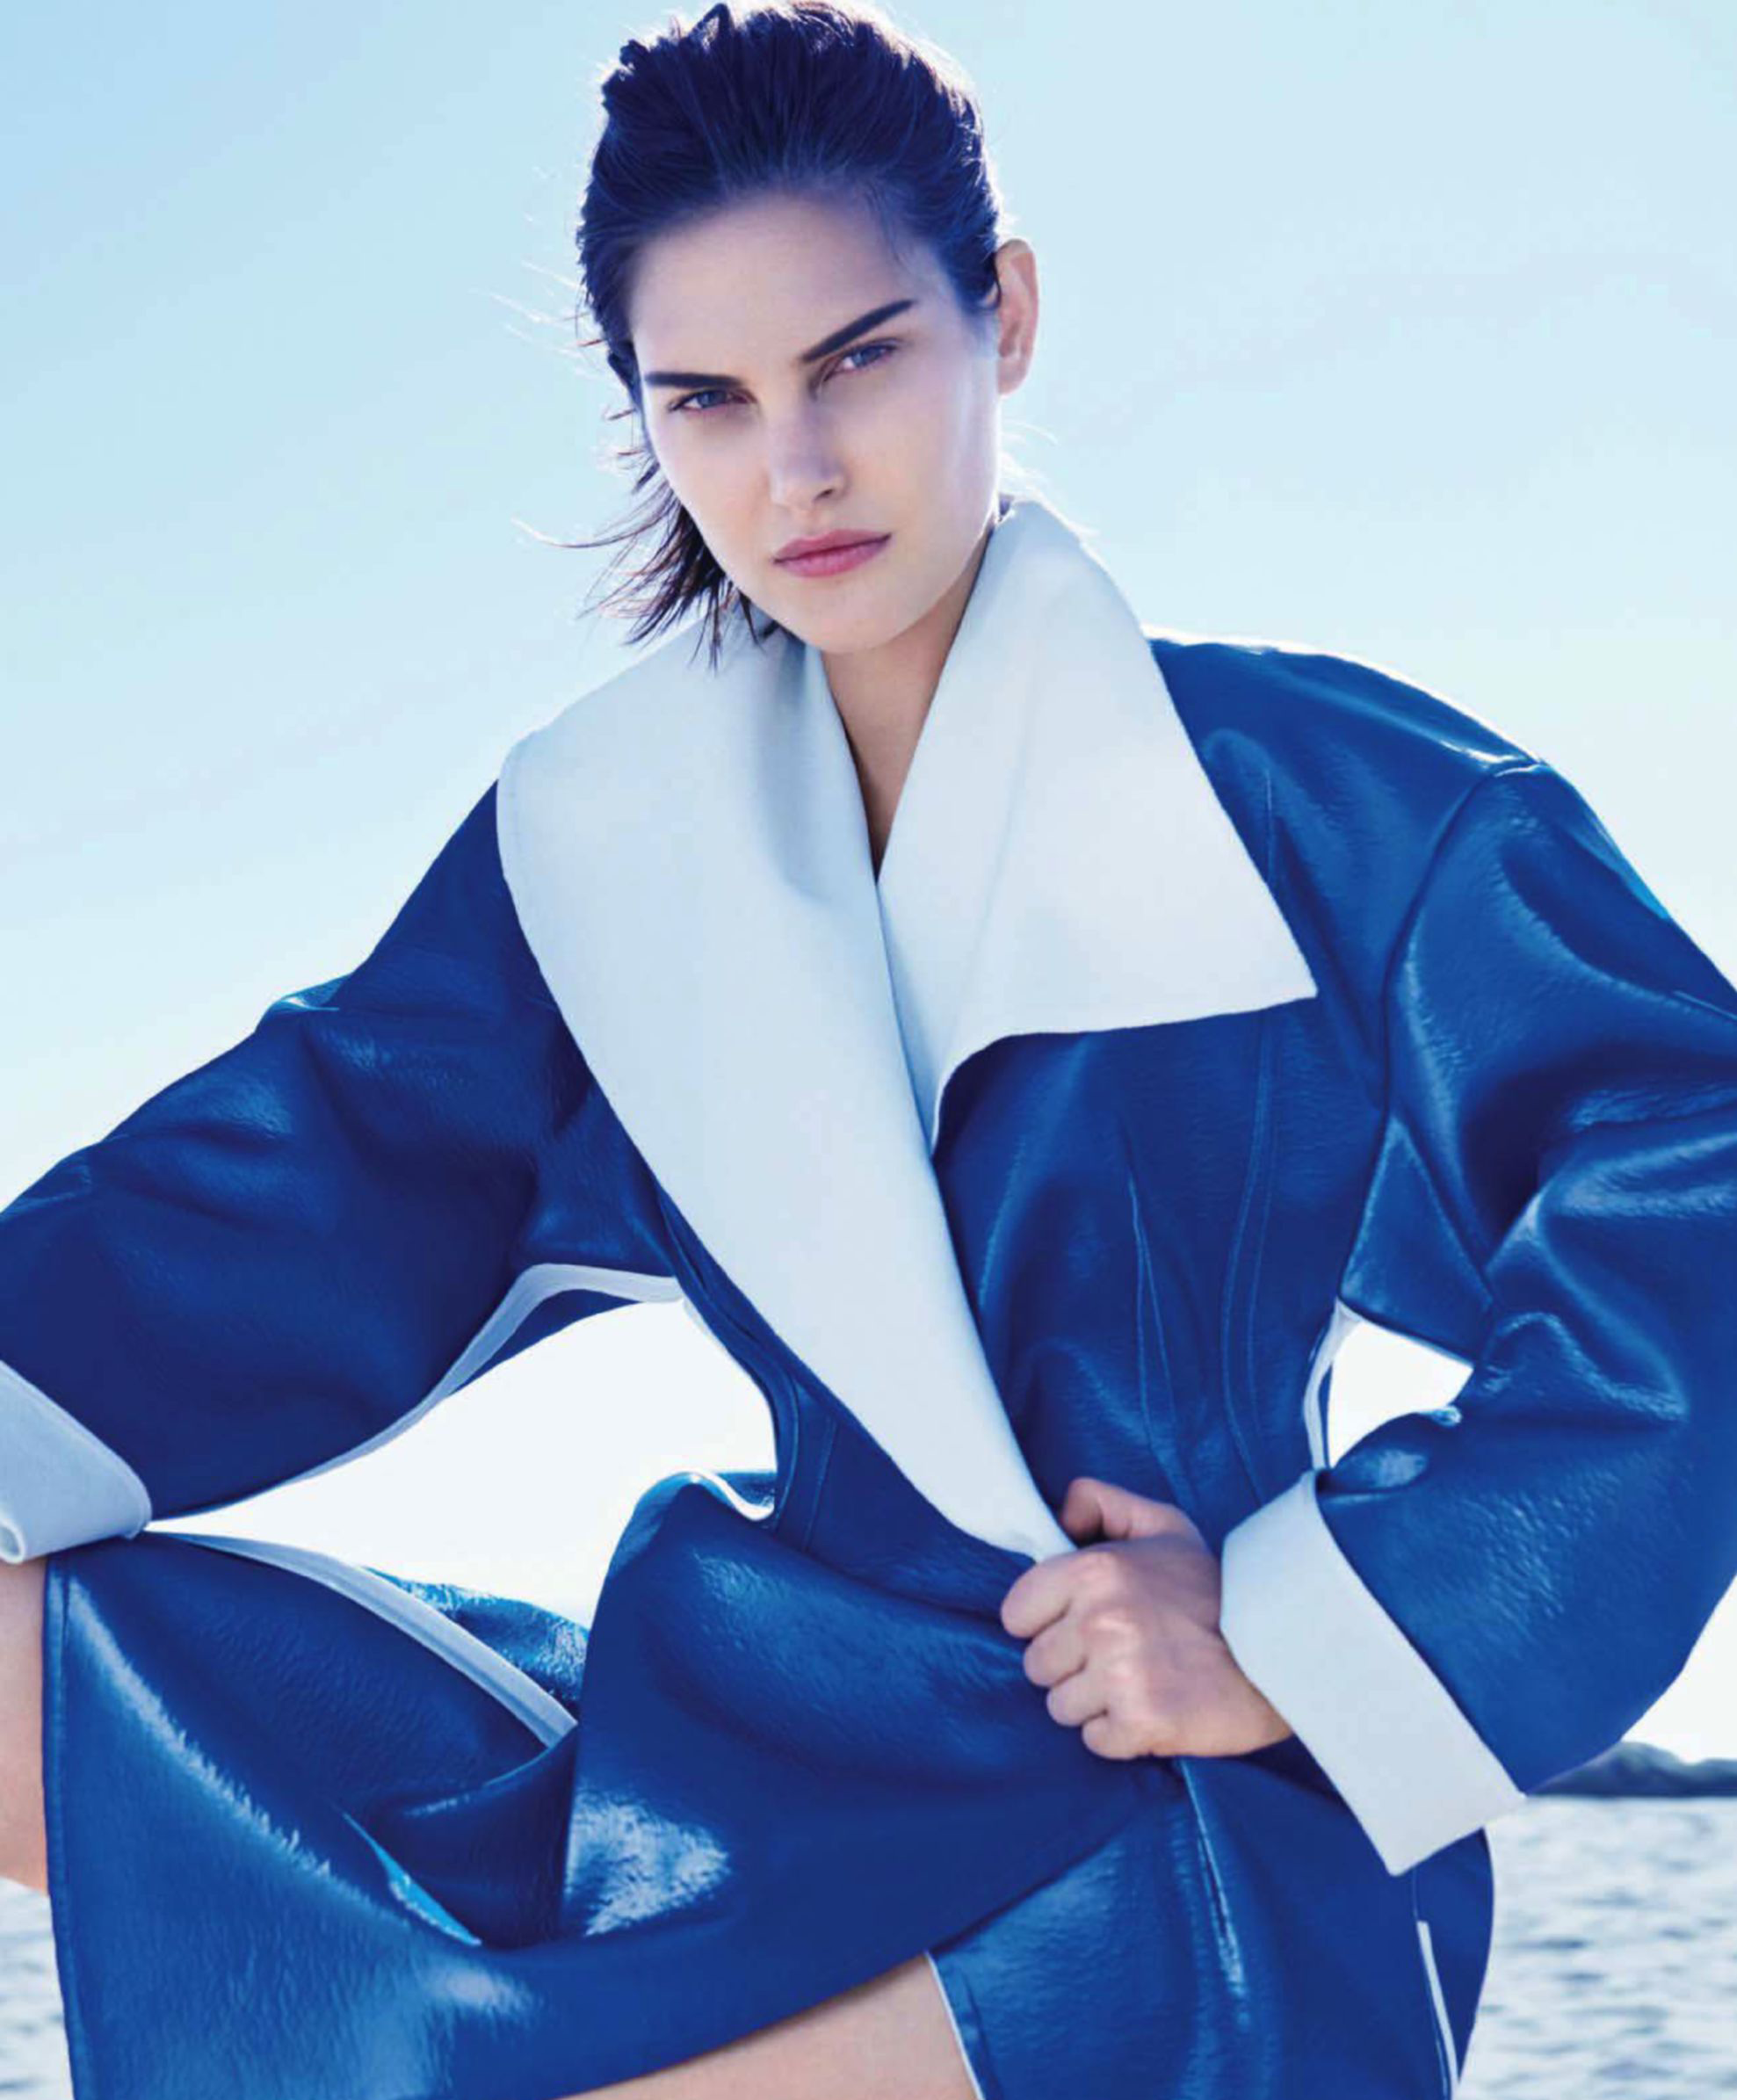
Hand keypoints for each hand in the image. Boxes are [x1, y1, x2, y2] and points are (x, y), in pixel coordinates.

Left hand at [998, 1475, 1294, 1760]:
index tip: (1080, 1624)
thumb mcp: (1163, 1526)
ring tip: (1140, 1681)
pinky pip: (1095, 1740)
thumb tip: (1057, 1517)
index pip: (1017, 1613)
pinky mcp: (1140, 1723)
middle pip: (1037, 1665)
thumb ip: (1102, 1503)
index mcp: (1094, 1571)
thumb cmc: (1215, 1590)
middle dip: (1072, 1665)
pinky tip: (1152, 1710)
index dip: (1045, 1622)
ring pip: (1061, 1706)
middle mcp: (1099, 1621)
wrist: (1281, 1652)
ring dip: (1095, 1702)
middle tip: (1121, 1654)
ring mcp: (1118, 1675)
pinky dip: (1120, 1734)